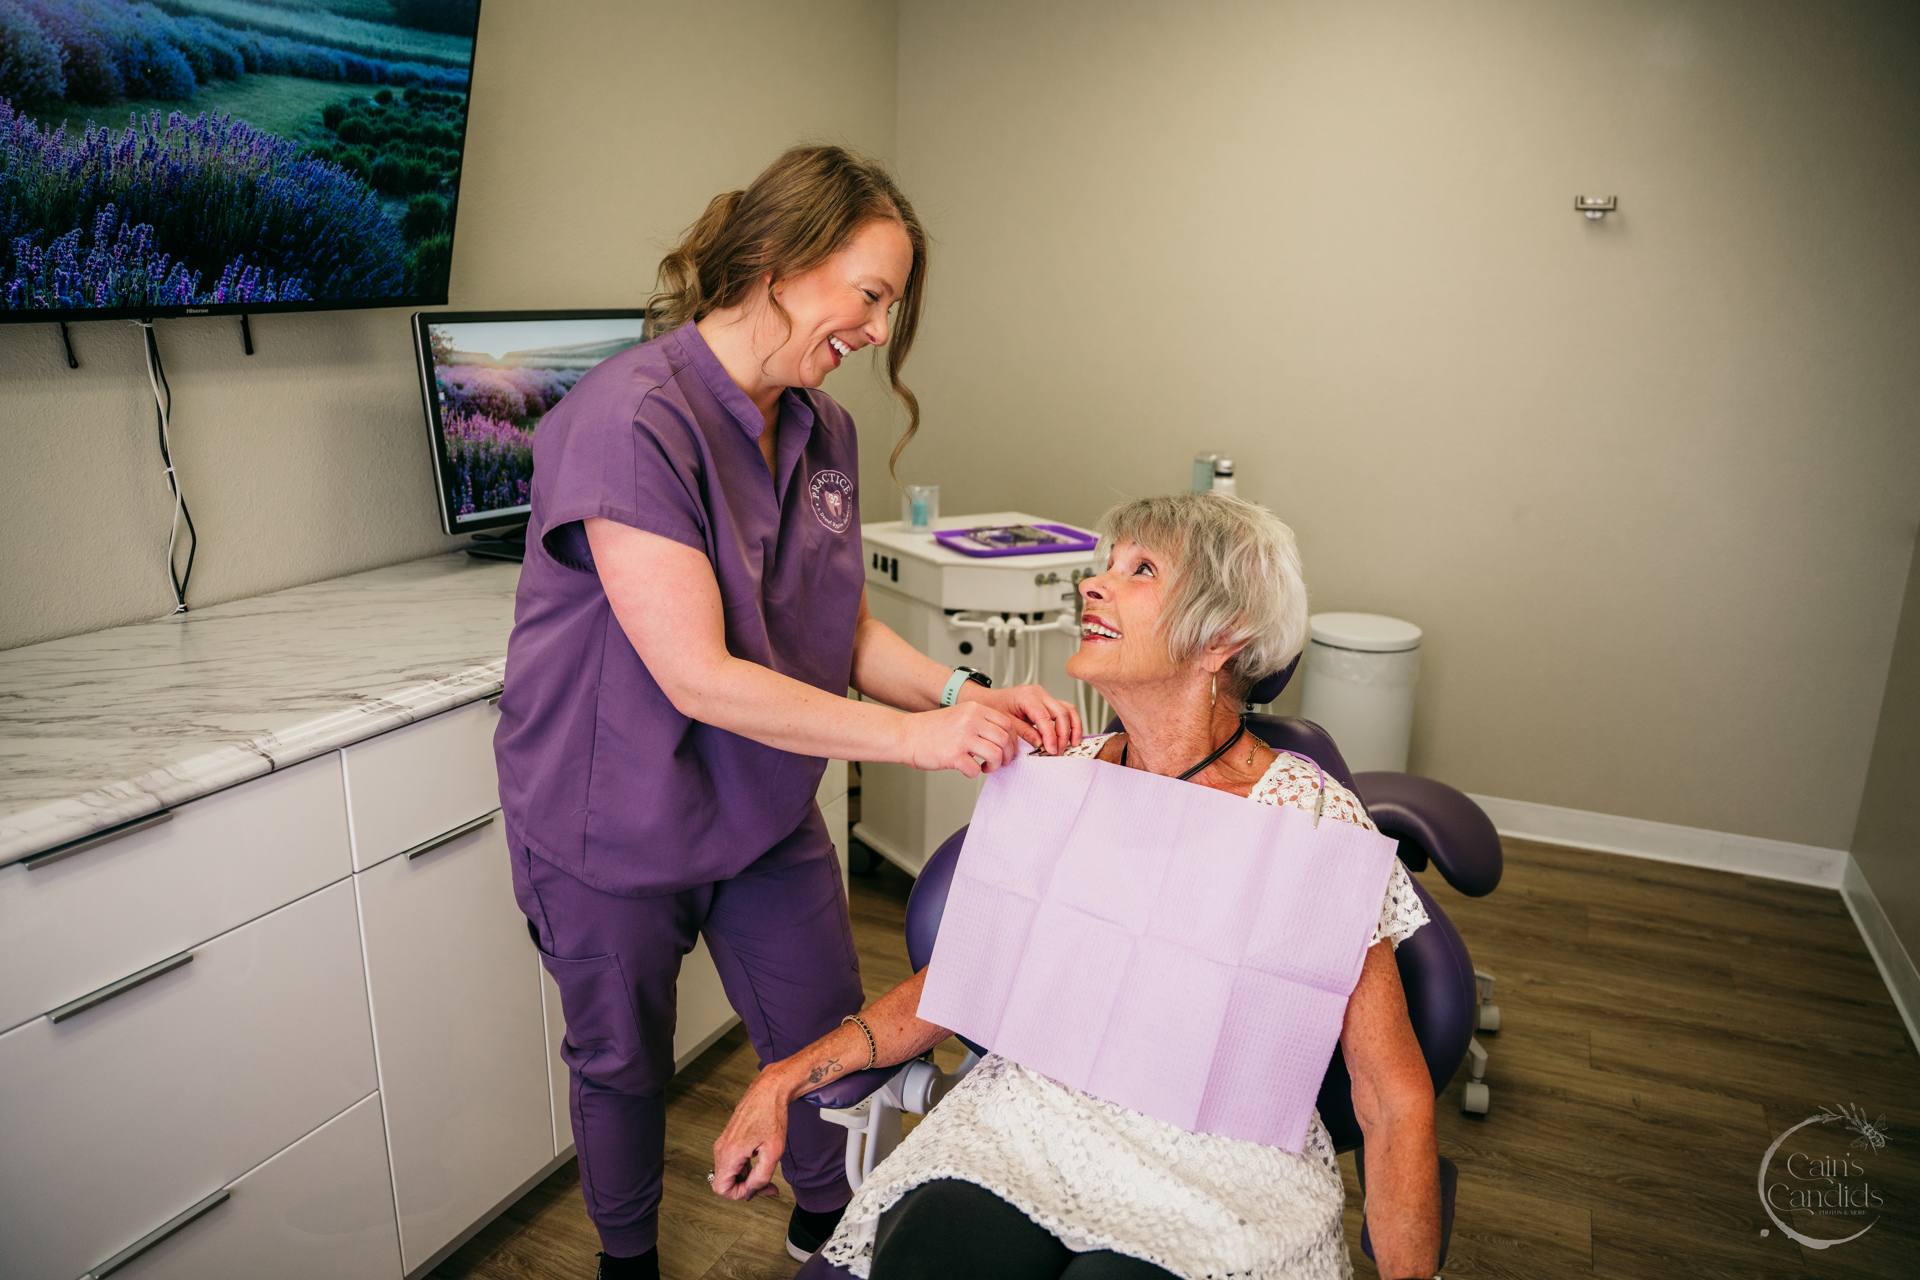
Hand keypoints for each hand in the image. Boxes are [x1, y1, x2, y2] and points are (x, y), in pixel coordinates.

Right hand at [711, 1068, 791, 1201]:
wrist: (769, 1090)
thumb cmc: (772, 1116)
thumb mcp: (773, 1152)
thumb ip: (761, 1177)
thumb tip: (751, 1192)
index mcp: (730, 1153)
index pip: (721, 1188)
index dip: (739, 1194)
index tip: (758, 1188)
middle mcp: (722, 1148)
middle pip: (726, 1181)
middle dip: (746, 1187)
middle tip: (769, 1185)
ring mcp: (723, 1142)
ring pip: (729, 1172)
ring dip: (747, 1177)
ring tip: (768, 1171)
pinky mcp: (728, 1138)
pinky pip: (732, 1161)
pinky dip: (745, 1167)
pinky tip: (761, 1159)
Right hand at [899, 702, 1021, 776]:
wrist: (904, 735)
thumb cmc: (930, 729)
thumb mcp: (959, 715)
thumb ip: (980, 722)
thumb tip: (1003, 739)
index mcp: (974, 709)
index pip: (1008, 723)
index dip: (1013, 740)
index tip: (1009, 750)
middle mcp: (970, 720)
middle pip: (1005, 739)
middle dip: (1007, 755)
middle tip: (1000, 762)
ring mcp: (962, 737)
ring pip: (996, 754)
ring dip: (995, 765)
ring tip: (986, 767)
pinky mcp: (953, 755)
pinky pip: (976, 769)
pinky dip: (975, 773)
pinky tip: (967, 770)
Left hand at [961, 683, 1083, 755]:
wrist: (988, 700)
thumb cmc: (993, 707)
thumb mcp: (1005, 723)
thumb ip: (1024, 733)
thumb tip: (1041, 745)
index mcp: (1027, 696)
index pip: (1045, 718)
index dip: (1051, 736)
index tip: (1051, 751)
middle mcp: (1039, 694)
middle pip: (1062, 712)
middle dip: (1063, 735)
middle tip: (1059, 752)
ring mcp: (1045, 697)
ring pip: (1068, 710)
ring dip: (1073, 728)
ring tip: (1072, 745)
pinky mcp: (1048, 703)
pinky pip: (1065, 711)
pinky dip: (1070, 724)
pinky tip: (1070, 737)